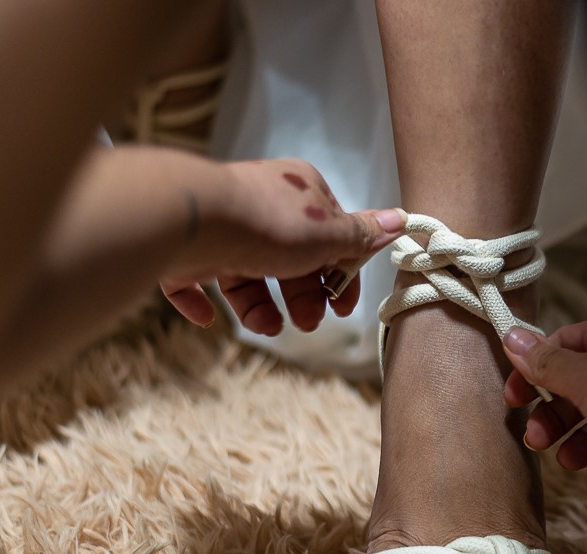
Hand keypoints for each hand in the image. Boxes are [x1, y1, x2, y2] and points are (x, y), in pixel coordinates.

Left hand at [160, 158, 404, 334]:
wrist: (196, 220)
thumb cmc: (271, 224)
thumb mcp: (329, 233)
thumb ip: (362, 234)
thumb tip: (401, 219)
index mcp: (298, 193)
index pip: (330, 234)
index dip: (341, 272)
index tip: (343, 306)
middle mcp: (260, 206)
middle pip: (290, 259)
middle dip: (303, 296)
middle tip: (307, 323)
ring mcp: (221, 228)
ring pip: (245, 276)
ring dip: (260, 308)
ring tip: (267, 327)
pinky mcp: (185, 248)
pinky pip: (192, 280)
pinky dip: (200, 301)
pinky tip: (207, 317)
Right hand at [502, 314, 586, 493]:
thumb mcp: (584, 377)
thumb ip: (546, 364)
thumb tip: (512, 336)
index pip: (563, 346)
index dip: (535, 371)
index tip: (514, 398)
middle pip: (584, 390)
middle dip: (556, 417)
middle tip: (537, 440)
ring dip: (584, 444)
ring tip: (570, 462)